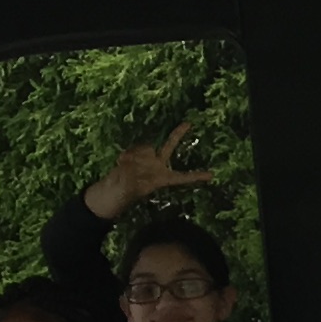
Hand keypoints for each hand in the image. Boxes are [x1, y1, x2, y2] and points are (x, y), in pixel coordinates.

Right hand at [83, 120, 212, 217]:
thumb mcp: (129, 191)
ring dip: (134, 154)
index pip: (181, 177)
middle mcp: (156, 166)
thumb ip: (132, 177)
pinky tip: (119, 163)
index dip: (195, 176)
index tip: (211, 175)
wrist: (109, 192)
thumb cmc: (122, 197)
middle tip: (188, 124)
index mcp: (161, 179)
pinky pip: (132, 150)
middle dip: (177, 135)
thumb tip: (130, 163)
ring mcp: (145, 160)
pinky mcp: (133, 156)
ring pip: (145, 148)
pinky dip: (126, 155)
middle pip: (169, 148)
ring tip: (123, 165)